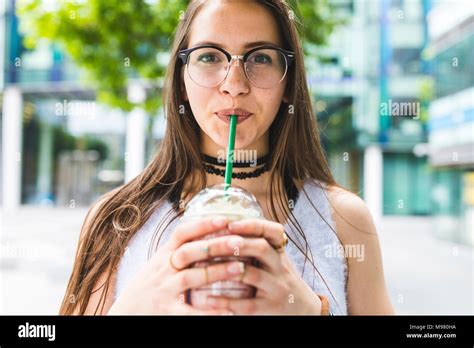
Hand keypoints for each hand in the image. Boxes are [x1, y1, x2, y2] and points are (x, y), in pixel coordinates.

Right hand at [108, 217, 239, 314]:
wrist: (123, 315)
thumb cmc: (146, 288)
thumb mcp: (158, 264)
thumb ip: (179, 250)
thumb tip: (206, 232)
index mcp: (163, 256)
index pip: (182, 234)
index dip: (203, 224)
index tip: (225, 219)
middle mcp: (162, 270)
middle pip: (189, 252)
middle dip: (215, 245)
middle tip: (240, 240)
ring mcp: (163, 291)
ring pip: (190, 277)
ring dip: (216, 271)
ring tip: (241, 267)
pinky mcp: (166, 313)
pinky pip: (190, 313)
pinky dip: (210, 312)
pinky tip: (229, 312)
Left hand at [196, 218, 323, 314]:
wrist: (303, 310)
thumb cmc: (280, 280)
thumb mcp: (275, 259)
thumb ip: (257, 244)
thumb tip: (222, 225)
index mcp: (279, 251)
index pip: (273, 231)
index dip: (251, 225)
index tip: (229, 223)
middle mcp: (280, 267)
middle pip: (261, 248)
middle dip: (234, 244)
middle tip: (210, 243)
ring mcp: (277, 288)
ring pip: (254, 275)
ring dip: (228, 269)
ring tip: (206, 266)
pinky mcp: (270, 308)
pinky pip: (247, 304)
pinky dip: (226, 301)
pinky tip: (208, 298)